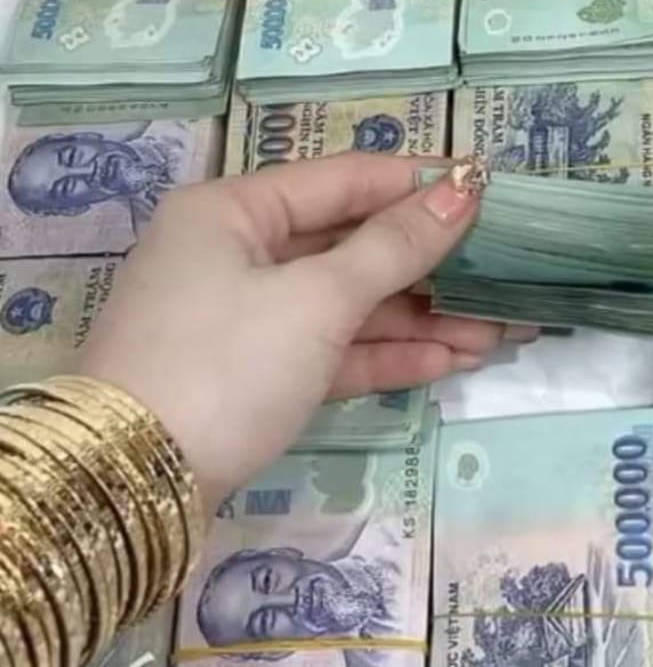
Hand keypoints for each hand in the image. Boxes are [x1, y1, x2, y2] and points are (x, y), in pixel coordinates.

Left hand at [79, 153, 532, 510]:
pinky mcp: (251, 380)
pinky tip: (451, 360)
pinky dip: (386, 354)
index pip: (342, 179)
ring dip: (421, 317)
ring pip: (346, 304)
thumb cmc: (224, 364)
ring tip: (502, 328)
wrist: (130, 487)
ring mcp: (241, 321)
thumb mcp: (316, 299)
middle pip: (348, 244)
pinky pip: (330, 351)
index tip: (491, 191)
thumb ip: (394, 246)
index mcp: (232, 210)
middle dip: (430, 263)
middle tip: (508, 272)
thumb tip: (463, 190)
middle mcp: (232, 253)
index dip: (417, 184)